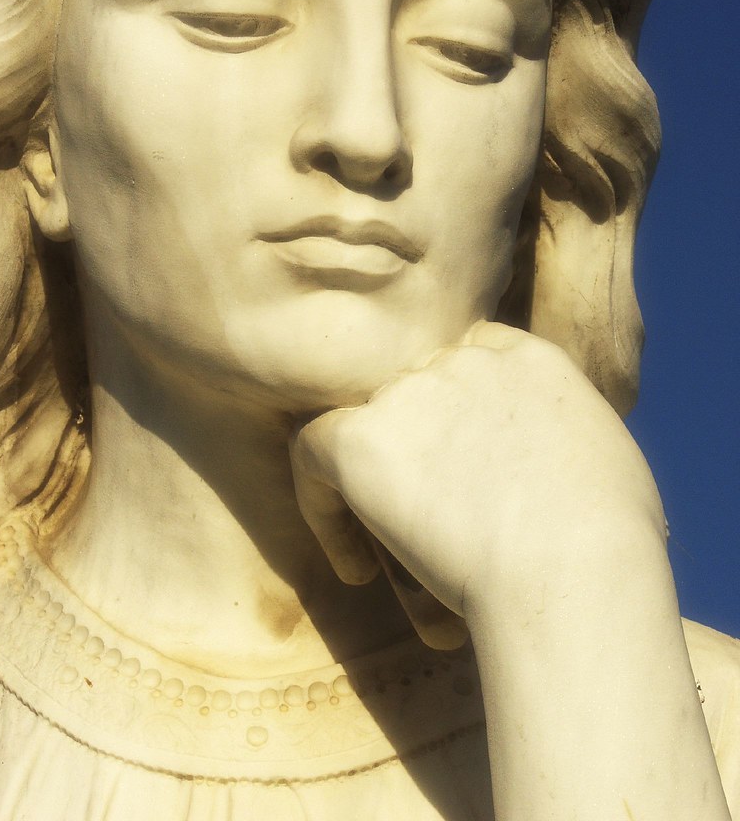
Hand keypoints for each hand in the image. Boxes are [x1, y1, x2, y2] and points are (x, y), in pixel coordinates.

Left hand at [291, 323, 731, 819]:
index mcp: (527, 358)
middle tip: (424, 518)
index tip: (456, 464)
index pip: (470, 354)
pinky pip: (313, 451)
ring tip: (382, 560)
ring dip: (373, 486)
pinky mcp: (362, 436)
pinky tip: (356, 568)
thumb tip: (547, 461)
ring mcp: (408, 392)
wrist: (573, 570)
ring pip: (364, 423)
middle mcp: (462, 359)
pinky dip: (324, 510)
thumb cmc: (612, 540)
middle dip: (416, 450)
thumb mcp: (606, 458)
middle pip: (414, 389)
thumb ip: (561, 435)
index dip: (456, 408)